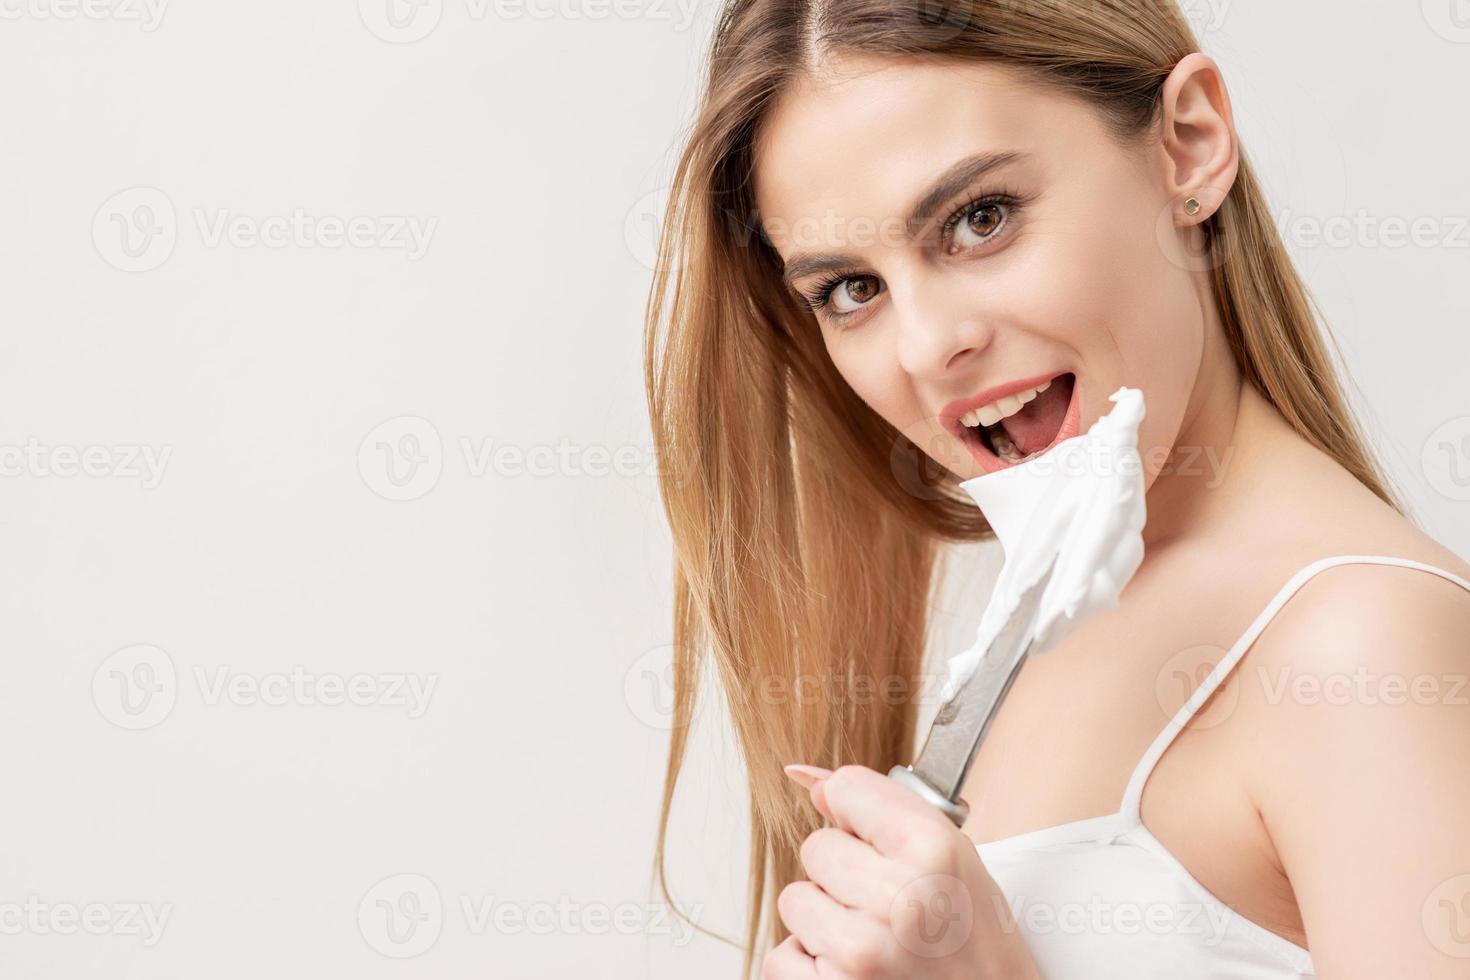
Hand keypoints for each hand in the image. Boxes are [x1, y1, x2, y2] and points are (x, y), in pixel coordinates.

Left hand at [765, 764, 1039, 979]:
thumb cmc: (978, 943)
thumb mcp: (956, 859)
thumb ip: (886, 809)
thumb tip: (807, 778)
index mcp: (933, 850)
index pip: (846, 788)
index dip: (859, 814)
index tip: (879, 839)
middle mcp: (898, 898)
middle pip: (816, 847)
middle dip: (843, 873)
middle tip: (887, 904)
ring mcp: (861, 952)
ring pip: (794, 900)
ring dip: (823, 920)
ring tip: (874, 939)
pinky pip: (781, 956)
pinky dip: (809, 965)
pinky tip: (853, 971)